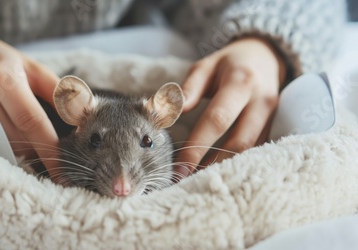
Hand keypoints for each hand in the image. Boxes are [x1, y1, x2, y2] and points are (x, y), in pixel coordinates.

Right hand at [0, 30, 62, 181]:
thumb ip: (57, 90)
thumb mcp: (30, 65)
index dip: (49, 149)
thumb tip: (82, 114)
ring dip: (24, 155)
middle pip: (17, 139)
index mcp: (6, 79)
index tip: (63, 171)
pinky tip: (19, 147)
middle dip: (39, 156)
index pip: (31, 121)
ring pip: (3, 146)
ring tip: (39, 153)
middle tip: (57, 165)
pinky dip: (8, 150)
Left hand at [176, 37, 285, 176]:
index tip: (179, 167)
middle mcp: (262, 102)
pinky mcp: (275, 128)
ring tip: (198, 181)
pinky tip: (216, 174)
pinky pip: (255, 152)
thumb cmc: (228, 64)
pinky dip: (236, 165)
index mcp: (241, 83)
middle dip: (211, 165)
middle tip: (186, 181)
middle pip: (238, 142)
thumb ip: (188, 89)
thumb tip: (167, 113)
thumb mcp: (206, 66)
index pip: (217, 120)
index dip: (197, 146)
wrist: (266, 57)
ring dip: (224, 169)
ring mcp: (273, 118)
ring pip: (250, 152)